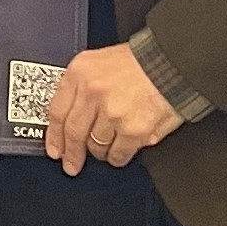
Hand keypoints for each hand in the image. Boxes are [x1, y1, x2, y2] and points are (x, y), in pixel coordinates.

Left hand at [41, 41, 187, 175]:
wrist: (173, 63)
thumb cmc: (141, 62)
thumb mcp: (100, 62)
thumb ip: (82, 86)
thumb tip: (69, 117)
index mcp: (81, 72)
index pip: (57, 110)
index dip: (54, 135)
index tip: (54, 148)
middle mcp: (94, 92)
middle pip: (74, 132)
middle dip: (71, 153)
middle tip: (71, 164)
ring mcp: (113, 113)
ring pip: (96, 146)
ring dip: (100, 151)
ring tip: (109, 145)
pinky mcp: (133, 130)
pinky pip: (118, 154)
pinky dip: (118, 156)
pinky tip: (121, 150)